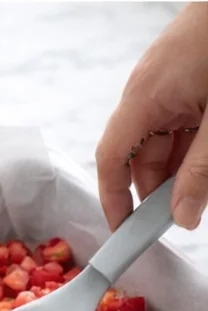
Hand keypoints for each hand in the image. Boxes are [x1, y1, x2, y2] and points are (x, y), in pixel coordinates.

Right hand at [96, 2, 207, 231]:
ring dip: (183, 167)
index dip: (113, 198)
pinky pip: (180, 121)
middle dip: (159, 189)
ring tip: (204, 185)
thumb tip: (182, 216)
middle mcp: (146, 91)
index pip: (112, 158)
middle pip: (141, 153)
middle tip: (184, 218)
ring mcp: (166, 82)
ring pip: (165, 139)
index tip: (125, 234)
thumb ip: (201, 170)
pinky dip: (194, 146)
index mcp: (144, 98)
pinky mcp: (184, 77)